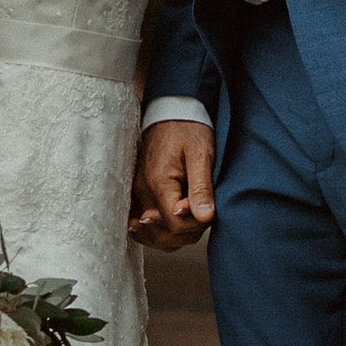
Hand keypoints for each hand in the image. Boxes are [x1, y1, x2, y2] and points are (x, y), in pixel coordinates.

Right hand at [129, 120, 214, 249]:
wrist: (172, 110)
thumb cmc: (189, 129)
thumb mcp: (201, 154)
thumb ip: (201, 188)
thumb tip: (205, 218)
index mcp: (157, 182)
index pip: (175, 224)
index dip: (196, 224)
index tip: (208, 209)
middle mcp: (141, 191)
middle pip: (161, 235)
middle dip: (187, 233)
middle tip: (203, 214)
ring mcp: (137, 193)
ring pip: (152, 235)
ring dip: (175, 235)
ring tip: (191, 218)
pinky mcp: (138, 192)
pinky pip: (145, 225)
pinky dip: (160, 231)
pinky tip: (173, 224)